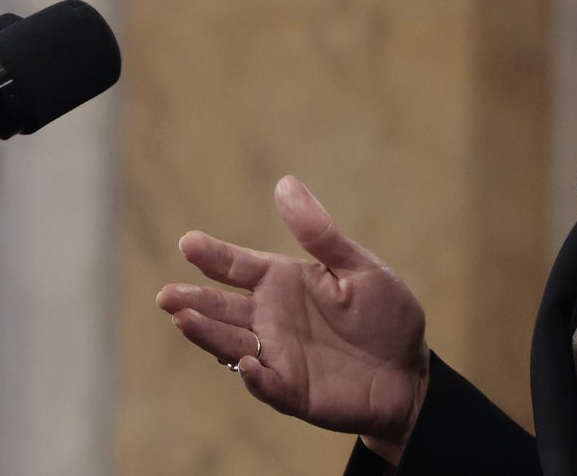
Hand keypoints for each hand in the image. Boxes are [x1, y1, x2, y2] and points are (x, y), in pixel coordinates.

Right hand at [157, 175, 428, 459]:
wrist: (410, 370)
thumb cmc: (385, 313)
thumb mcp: (358, 267)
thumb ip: (320, 234)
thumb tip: (284, 184)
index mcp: (283, 283)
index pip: (238, 266)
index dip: (213, 255)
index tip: (188, 242)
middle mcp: (271, 319)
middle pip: (222, 308)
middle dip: (193, 301)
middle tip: (167, 295)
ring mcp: (278, 356)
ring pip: (231, 344)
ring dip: (208, 334)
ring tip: (183, 320)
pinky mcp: (293, 391)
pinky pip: (268, 384)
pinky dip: (255, 376)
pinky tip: (245, 363)